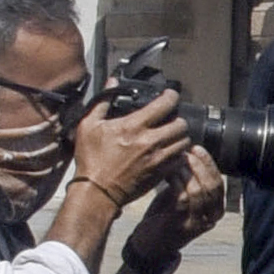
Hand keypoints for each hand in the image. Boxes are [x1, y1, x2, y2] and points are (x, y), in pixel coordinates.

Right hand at [73, 89, 189, 206]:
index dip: (171, 96)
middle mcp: (151, 141)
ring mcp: (159, 158)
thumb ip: (103, 101)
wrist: (98, 190)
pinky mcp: (162, 172)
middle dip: (178, 118)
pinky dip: (178, 153)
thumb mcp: (89, 125)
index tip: (170, 96)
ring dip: (180, 136)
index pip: (164, 105)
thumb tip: (112, 82)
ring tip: (171, 135)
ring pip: (184, 141)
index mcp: (134, 126)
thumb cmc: (92, 159)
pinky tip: (168, 151)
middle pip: (181, 124)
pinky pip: (180, 158)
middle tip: (170, 119)